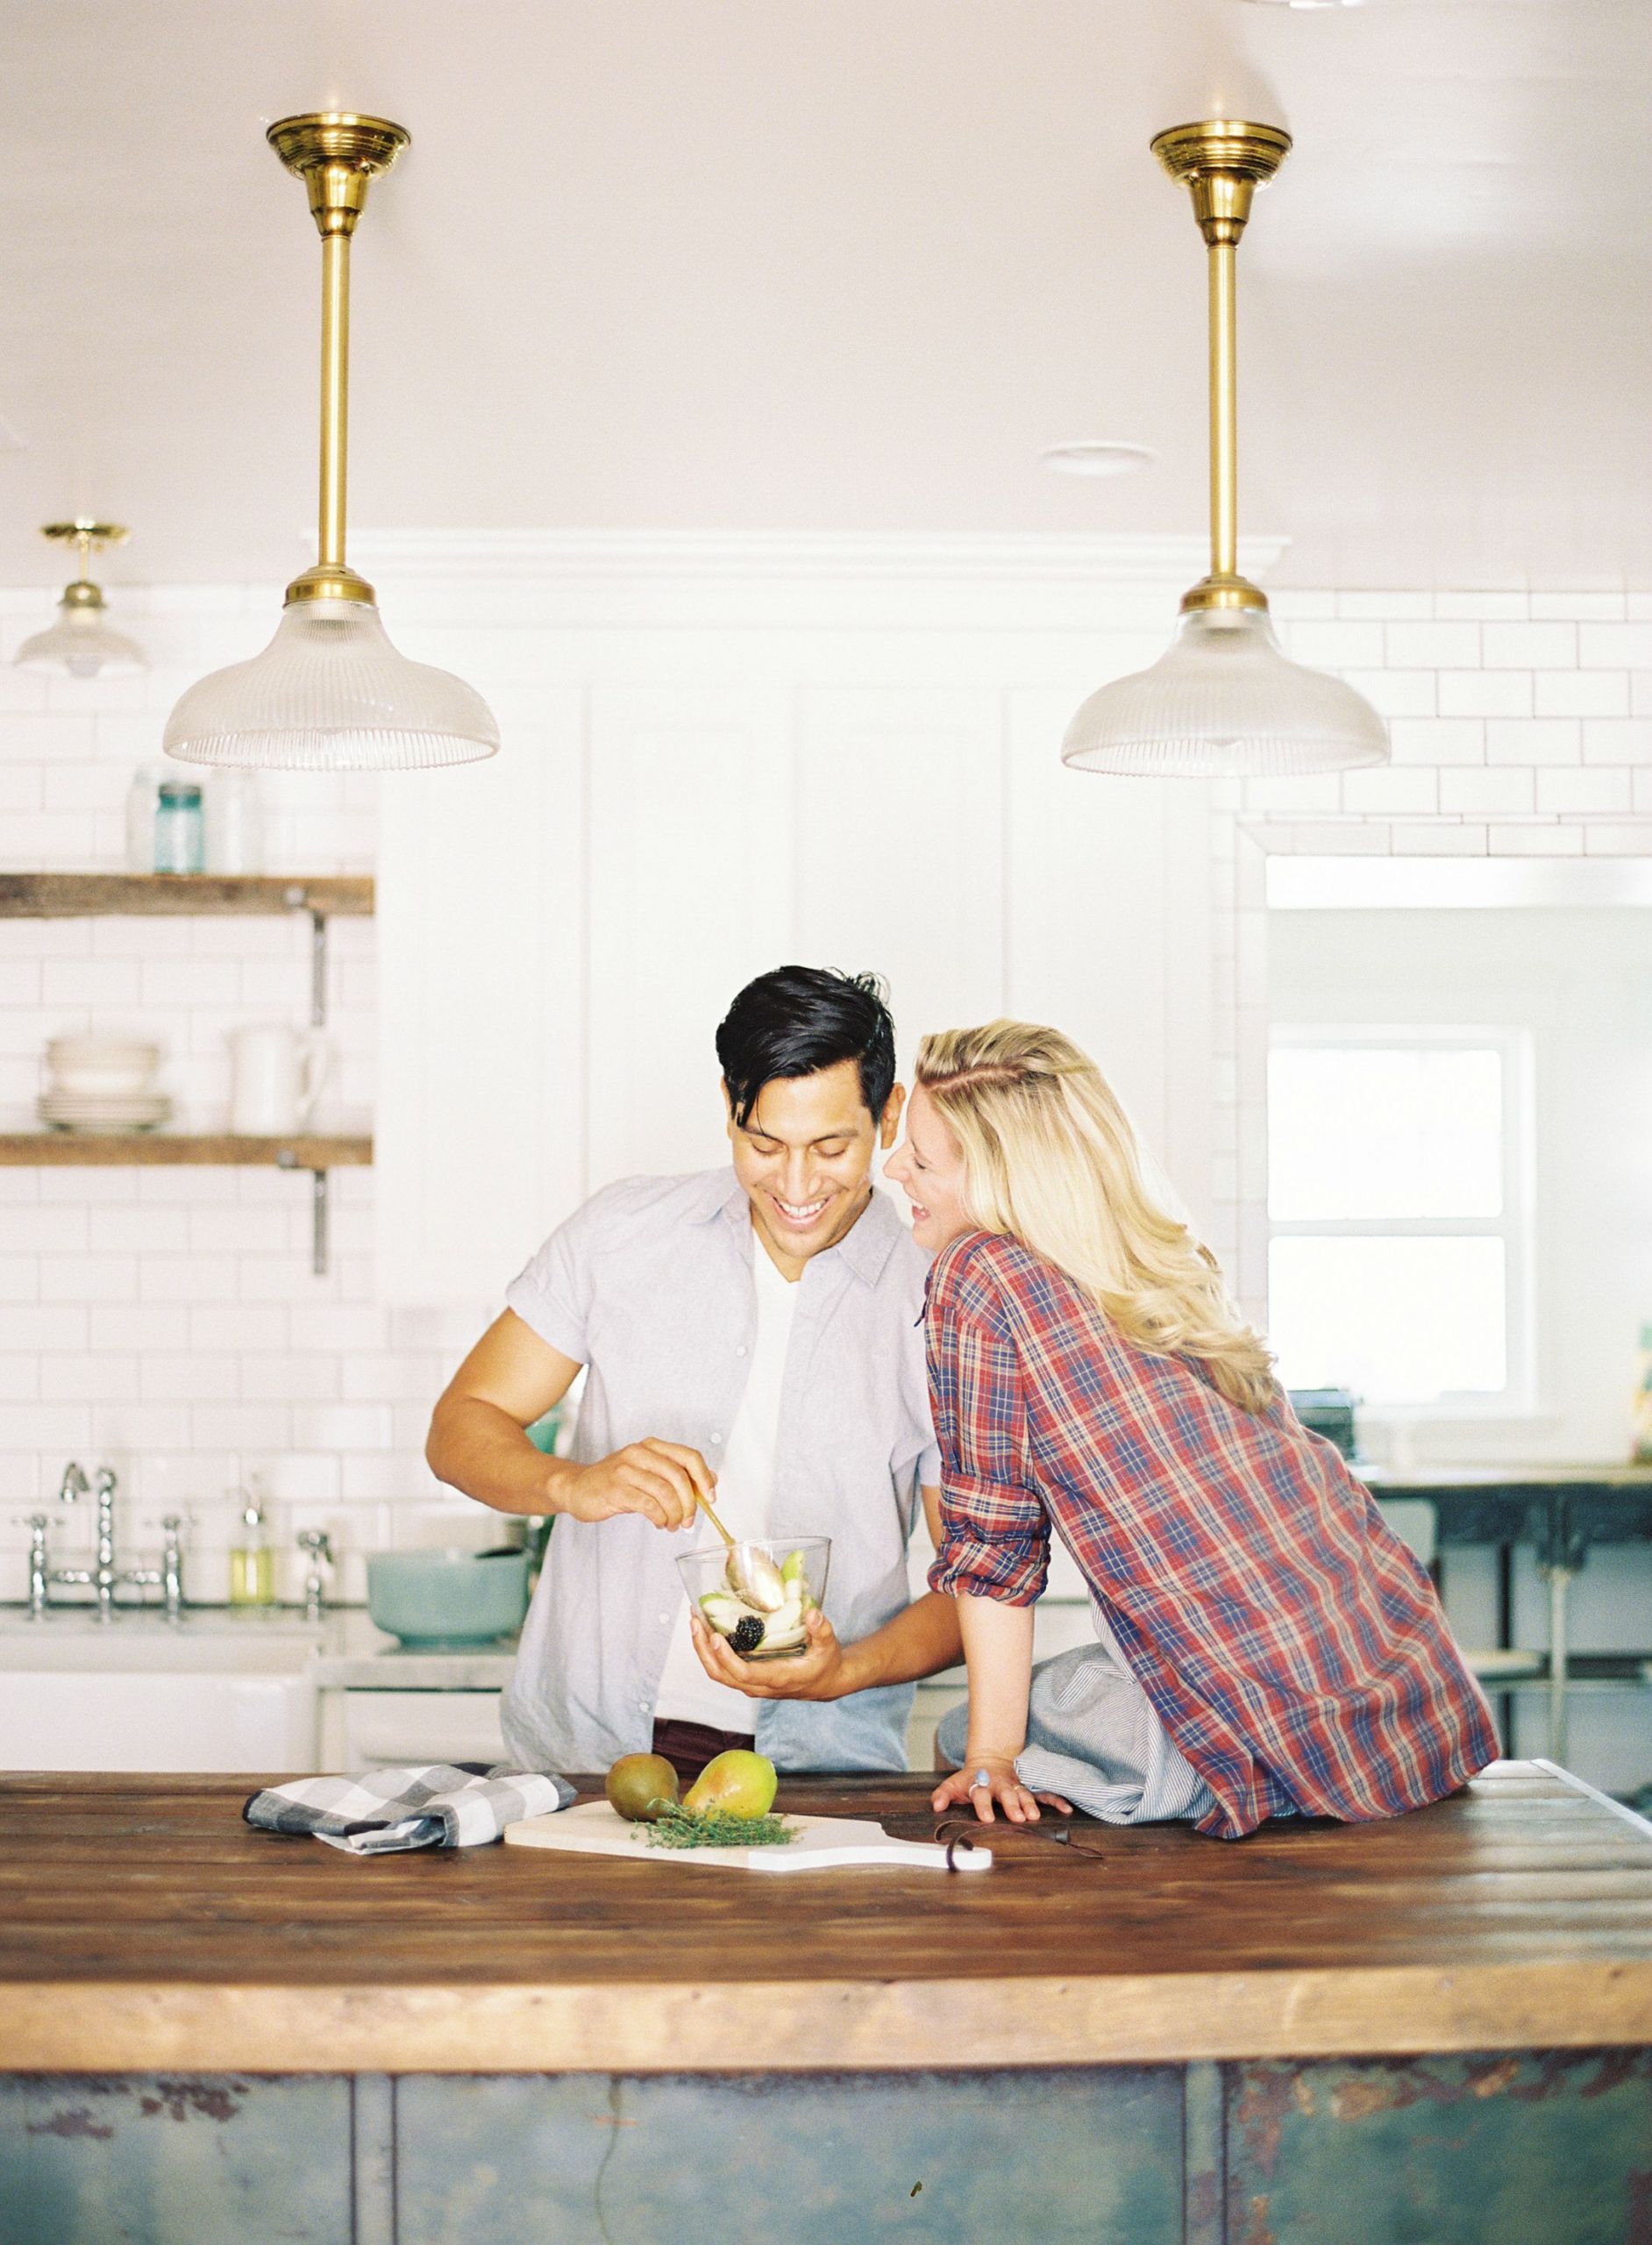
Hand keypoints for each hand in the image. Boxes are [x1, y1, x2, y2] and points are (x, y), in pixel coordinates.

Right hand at [559, 1439, 713, 1531]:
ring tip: (672, 1524)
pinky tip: (659, 1523)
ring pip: (665, 1492)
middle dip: (689, 1504)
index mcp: (652, 1446)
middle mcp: (639, 1453)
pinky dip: (660, 1518)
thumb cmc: (617, 1482)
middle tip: (688, 1520)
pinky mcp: (615, 1489)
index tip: (711, 1498)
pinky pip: (648, 1505)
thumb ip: (677, 1474)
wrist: (577, 1488)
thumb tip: (711, 1481)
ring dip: (675, 1514)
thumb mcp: (649, 1473)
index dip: (704, 1478)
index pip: (689, 1456)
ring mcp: (626, 1470)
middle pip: (679, 1476)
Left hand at [688, 1608, 848, 1700]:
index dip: (726, 1658)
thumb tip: (812, 1613)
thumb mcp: (828, 1646)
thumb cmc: (825, 1664)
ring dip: (703, 1650)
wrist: (825, 1683)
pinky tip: (708, 1630)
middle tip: (696, 1621)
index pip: (744, 1674)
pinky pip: (723, 1669)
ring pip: (719, 1673)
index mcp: (778, 1677)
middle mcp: (760, 1685)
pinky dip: (711, 1652)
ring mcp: (752, 1683)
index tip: (716, 1637)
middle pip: (722, 1675)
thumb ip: (821, 1630)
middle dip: (704, 1650)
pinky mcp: (749, 1678)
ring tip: (696, 1622)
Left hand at [931, 1754, 1071, 1825]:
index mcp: (982, 1784)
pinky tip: (1066, 1809)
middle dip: (1012, 1805)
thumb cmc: (971, 1779)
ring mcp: (1016, 1785)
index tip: (986, 1819)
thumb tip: (936, 1806)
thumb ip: (944, 1794)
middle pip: (1007, 1794)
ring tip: (1035, 1816)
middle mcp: (1001, 1785)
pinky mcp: (1028, 1787)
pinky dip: (1055, 1800)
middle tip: (1018, 1817)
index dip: (983, 1806)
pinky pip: (1044, 1793)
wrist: (990, 1761)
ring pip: (1025, 1794)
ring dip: (1030, 1804)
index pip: (981, 1795)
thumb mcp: (954, 1784)